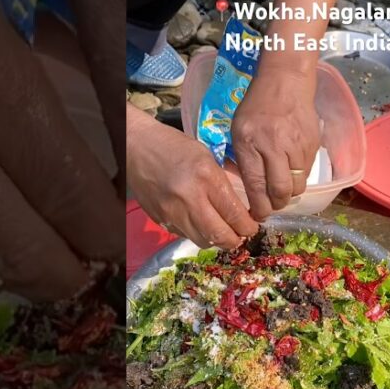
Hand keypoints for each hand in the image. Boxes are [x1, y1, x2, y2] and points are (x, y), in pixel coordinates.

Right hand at [127, 107, 257, 248]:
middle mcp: (190, 199)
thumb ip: (223, 183)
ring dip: (216, 240)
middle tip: (241, 235)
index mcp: (206, 178)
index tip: (253, 227)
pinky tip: (200, 224)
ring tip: (222, 232)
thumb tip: (241, 209)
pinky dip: (197, 234)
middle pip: (220, 235)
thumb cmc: (175, 146)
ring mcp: (172, 212)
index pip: (234, 214)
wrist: (136, 147)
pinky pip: (185, 235)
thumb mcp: (207, 157)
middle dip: (235, 240)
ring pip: (203, 241)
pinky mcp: (160, 219)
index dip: (248, 227)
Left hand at [230, 68, 320, 218]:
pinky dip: (299, 178)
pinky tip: (291, 170)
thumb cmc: (256, 105)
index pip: (257, 185)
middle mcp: (275, 146)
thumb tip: (250, 189)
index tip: (257, 215)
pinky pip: (307, 172)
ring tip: (281, 190)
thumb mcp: (239, 130)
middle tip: (271, 207)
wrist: (286, 81)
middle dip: (276, 205)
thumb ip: (243, 159)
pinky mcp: (313, 145)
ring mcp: (297, 146)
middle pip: (281, 191)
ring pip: (297, 185)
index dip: (258, 207)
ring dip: (289, 193)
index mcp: (251, 143)